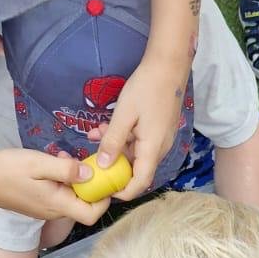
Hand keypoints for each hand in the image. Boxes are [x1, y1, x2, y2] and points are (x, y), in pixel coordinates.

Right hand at [0, 148, 105, 226]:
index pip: (93, 214)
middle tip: (84, 160)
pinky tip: (53, 163)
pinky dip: (62, 180)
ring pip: (71, 197)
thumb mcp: (40, 163)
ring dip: (75, 179)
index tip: (103, 176)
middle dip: (90, 183)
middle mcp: (54, 211)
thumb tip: (92, 174)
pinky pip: (59, 194)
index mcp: (58, 205)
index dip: (104, 198)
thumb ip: (67, 169)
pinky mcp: (38, 203)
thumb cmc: (8, 169)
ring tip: (65, 158)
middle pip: (85, 205)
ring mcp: (45, 209)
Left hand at [97, 58, 184, 198]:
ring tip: (94, 135)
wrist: (168, 65)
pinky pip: (138, 140)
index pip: (140, 182)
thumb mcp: (124, 115)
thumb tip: (102, 165)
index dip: (123, 192)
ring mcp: (159, 137)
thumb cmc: (146, 88)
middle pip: (136, 168)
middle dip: (112, 166)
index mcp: (152, 148)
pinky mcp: (157, 128)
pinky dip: (122, 137)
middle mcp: (159, 148)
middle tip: (91, 160)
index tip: (104, 191)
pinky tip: (105, 127)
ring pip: (134, 152)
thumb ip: (112, 141)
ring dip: (114, 147)